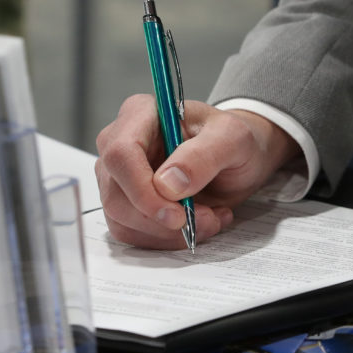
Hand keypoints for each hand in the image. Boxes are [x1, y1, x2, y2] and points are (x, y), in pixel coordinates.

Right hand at [95, 95, 299, 248]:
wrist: (236, 160)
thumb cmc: (231, 141)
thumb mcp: (233, 139)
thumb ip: (203, 156)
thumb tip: (167, 184)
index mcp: (140, 114)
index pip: (120, 155)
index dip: (142, 190)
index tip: (176, 214)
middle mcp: (118, 143)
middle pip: (116, 194)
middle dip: (161, 219)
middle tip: (206, 218)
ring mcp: (117, 176)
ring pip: (121, 219)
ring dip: (167, 232)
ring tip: (209, 218)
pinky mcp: (123, 202)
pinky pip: (131, 232)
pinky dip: (165, 238)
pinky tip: (195, 223)